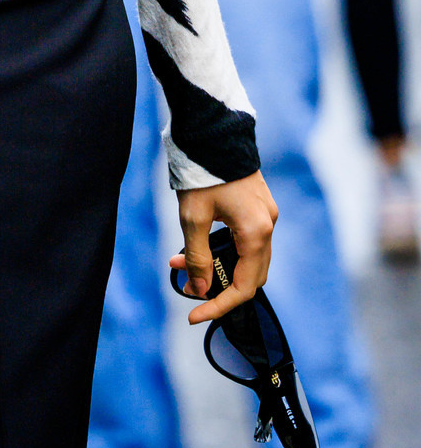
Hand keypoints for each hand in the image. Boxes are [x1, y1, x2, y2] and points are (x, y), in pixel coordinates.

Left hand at [172, 169, 277, 323]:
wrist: (213, 132)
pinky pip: (246, 239)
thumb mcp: (193, 217)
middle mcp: (268, 225)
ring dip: (216, 264)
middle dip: (216, 285)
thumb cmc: (202, 174)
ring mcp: (266, 214)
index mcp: (256, 232)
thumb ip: (197, 257)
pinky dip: (223, 248)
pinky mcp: (258, 205)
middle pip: (249, 275)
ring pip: (246, 257)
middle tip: (185, 285)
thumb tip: (199, 289)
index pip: (243, 287)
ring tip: (179, 262)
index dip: (219, 305)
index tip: (193, 315)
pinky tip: (197, 244)